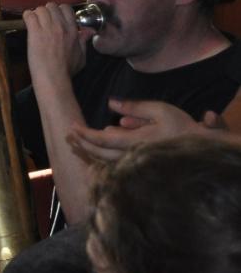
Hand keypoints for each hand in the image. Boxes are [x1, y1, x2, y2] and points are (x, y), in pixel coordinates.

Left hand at [23, 3, 90, 86]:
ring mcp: (48, 28)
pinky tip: (27, 24)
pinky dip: (27, 17)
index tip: (54, 18)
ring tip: (34, 23)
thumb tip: (89, 32)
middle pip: (52, 6)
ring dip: (36, 14)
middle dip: (47, 11)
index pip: (66, 8)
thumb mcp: (82, 56)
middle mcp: (61, 26)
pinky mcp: (35, 32)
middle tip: (43, 21)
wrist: (53, 76)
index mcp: (73, 30)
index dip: (59, 11)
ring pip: (40, 9)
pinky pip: (29, 15)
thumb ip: (84, 41)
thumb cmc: (66, 70)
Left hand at [69, 98, 214, 162]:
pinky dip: (102, 157)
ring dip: (89, 152)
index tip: (72, 126)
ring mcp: (137, 164)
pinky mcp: (140, 168)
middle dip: (81, 144)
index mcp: (135, 142)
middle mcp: (133, 156)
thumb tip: (110, 104)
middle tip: (69, 133)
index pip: (102, 140)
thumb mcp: (160, 110)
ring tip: (77, 141)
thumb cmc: (182, 127)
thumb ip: (134, 107)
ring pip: (106, 161)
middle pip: (99, 154)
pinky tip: (95, 151)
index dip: (84, 134)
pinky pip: (115, 164)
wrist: (202, 149)